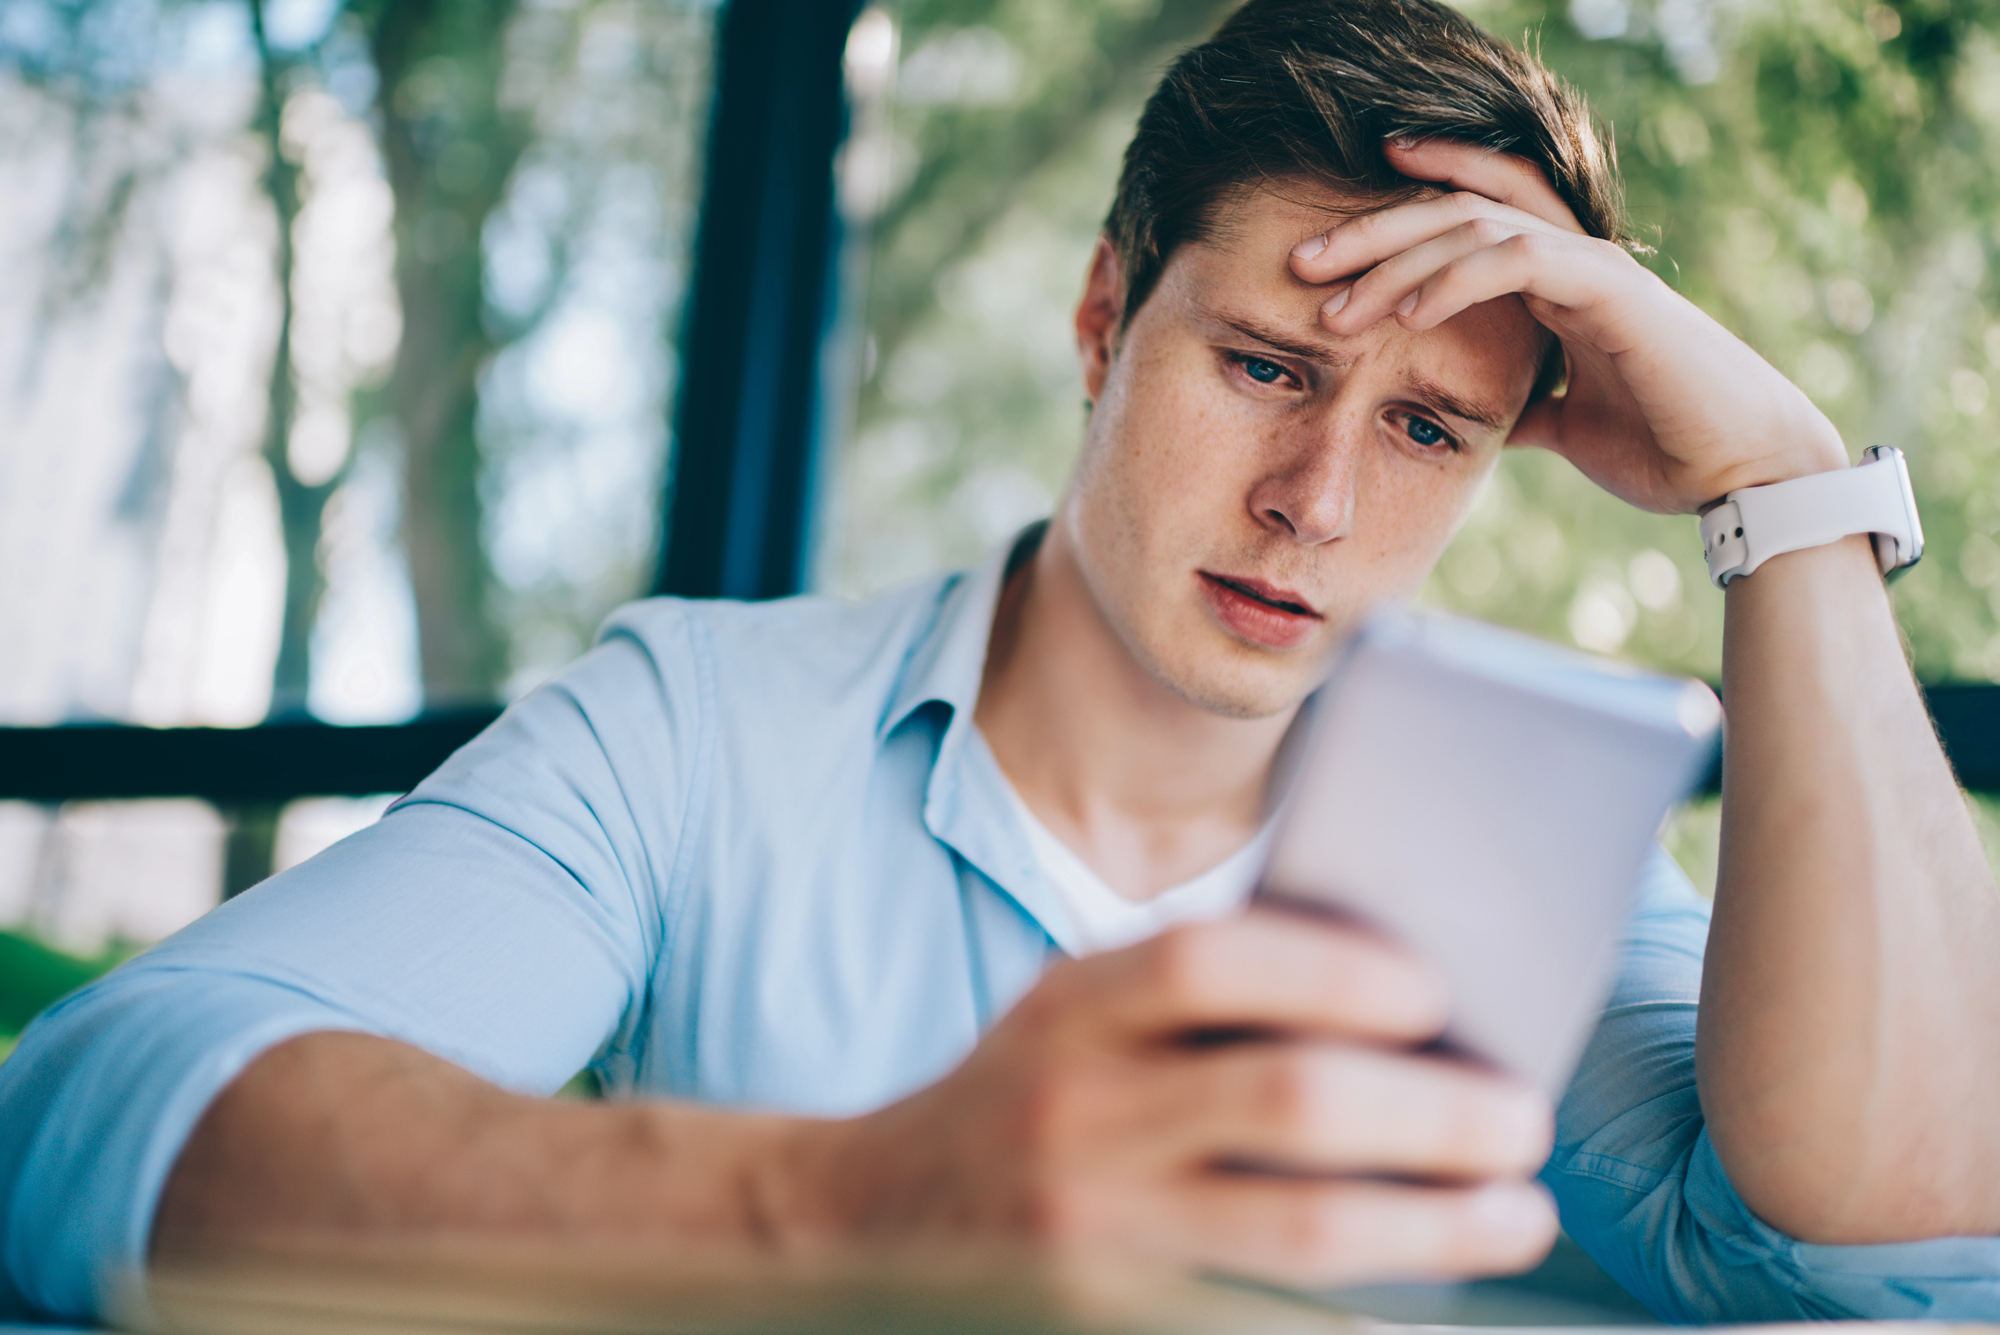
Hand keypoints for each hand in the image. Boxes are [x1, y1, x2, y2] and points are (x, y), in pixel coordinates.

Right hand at [799, 910, 1556, 1286]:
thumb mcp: (1067, 1014)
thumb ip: (1189, 995)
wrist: (867, 1223)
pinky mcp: (1109, 1318)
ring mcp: (1090, 1233)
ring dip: (1434, 1222)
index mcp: (1065, 1012)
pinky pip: (1265, 1314)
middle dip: (1432, 1112)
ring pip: (1299, 1231)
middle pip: (1285, 1100)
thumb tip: (1387, 993)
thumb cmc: (1011, 1098)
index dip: (1336, 969)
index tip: (1435, 995)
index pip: (1208, 963)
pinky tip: (1423, 1284)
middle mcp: (1072, 1116)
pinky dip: (1360, 1302)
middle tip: (1518, 1118)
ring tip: (1513, 1210)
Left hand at [1288, 139, 1847, 512]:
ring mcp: (1593, 268)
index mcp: (1558, 282)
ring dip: (1397, 260)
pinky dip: (1455, 281)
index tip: (1333, 234)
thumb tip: (1478, 424)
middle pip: (1458, 208)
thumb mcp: (1566, 427)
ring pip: (1477, 224)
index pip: (1474, 216)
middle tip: (1302, 259)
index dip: (1409, 206)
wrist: (1741, 477)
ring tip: (1334, 304)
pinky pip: (1517, 260)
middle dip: (1374, 229)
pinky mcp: (1611, 292)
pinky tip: (1406, 313)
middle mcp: (1572, 259)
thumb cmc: (1664, 448)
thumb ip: (1524, 409)